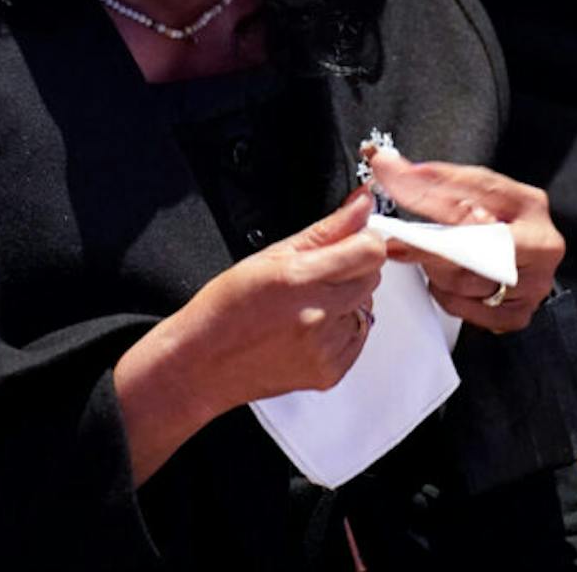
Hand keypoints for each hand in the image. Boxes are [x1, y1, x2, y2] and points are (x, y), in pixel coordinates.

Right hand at [115, 188, 385, 482]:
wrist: (204, 364)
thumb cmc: (225, 310)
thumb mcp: (269, 256)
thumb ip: (326, 230)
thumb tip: (361, 204)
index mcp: (299, 280)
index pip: (370, 251)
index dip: (363, 240)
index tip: (351, 240)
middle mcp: (317, 317)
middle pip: (373, 277)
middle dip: (354, 268)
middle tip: (319, 272)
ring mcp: (325, 349)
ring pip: (367, 307)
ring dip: (349, 299)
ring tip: (309, 303)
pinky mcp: (330, 372)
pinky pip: (359, 337)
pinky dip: (343, 327)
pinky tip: (312, 325)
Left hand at [367, 149, 562, 332]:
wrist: (523, 262)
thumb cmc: (499, 226)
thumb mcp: (478, 197)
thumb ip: (438, 183)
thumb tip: (389, 166)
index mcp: (529, 205)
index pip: (479, 189)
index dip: (435, 184)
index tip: (398, 177)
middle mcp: (540, 245)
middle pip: (474, 245)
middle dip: (429, 246)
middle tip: (396, 243)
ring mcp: (532, 284)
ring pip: (464, 280)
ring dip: (433, 269)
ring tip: (424, 257)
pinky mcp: (517, 314)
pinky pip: (464, 307)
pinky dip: (444, 293)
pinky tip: (443, 280)